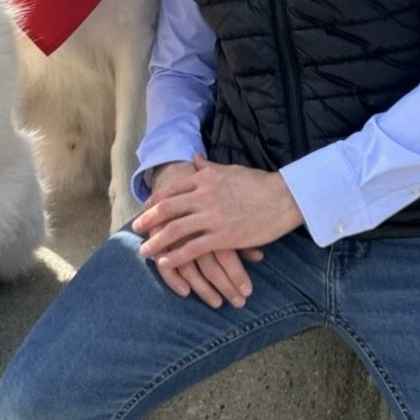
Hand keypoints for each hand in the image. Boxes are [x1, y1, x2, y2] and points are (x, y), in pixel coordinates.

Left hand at [132, 154, 303, 307]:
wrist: (284, 197)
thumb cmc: (258, 183)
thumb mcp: (229, 169)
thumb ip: (208, 166)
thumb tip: (194, 157)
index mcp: (204, 178)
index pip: (171, 190)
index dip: (155, 201)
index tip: (145, 208)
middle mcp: (204, 195)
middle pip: (167, 209)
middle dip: (148, 220)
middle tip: (135, 229)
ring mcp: (213, 216)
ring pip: (175, 230)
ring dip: (156, 242)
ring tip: (144, 251)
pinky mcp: (224, 236)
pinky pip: (193, 248)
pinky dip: (176, 256)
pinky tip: (165, 262)